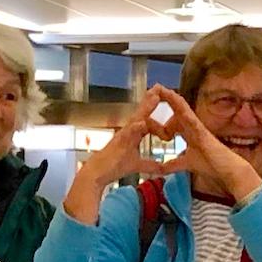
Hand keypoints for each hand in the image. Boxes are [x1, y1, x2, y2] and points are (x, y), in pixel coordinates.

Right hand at [64, 86, 172, 223]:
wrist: (98, 173)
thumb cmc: (115, 166)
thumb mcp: (138, 165)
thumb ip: (151, 165)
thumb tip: (163, 168)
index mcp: (133, 135)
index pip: (147, 119)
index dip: (154, 111)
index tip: (164, 100)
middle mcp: (128, 131)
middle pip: (142, 113)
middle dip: (150, 101)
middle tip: (160, 87)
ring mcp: (123, 135)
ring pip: (136, 118)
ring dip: (145, 108)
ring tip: (155, 96)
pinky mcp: (118, 142)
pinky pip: (128, 133)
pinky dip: (135, 128)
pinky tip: (142, 123)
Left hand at [158, 87, 260, 199]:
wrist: (226, 169)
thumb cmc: (210, 164)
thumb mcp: (185, 164)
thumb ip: (173, 165)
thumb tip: (160, 169)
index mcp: (187, 133)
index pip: (171, 121)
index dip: (159, 119)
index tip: (146, 114)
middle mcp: (191, 127)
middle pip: (176, 110)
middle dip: (165, 100)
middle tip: (152, 89)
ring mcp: (196, 126)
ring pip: (182, 108)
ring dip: (172, 97)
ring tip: (160, 88)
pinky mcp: (201, 129)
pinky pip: (190, 114)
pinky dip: (181, 107)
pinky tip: (174, 99)